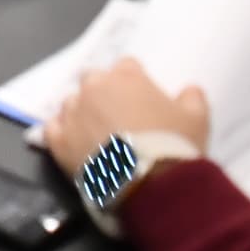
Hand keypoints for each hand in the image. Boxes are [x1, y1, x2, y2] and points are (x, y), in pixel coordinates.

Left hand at [37, 57, 209, 171]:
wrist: (151, 184)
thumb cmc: (173, 145)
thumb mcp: (197, 118)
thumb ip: (192, 98)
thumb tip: (190, 90)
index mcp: (126, 77)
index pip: (127, 67)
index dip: (134, 82)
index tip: (141, 99)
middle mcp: (94, 88)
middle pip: (93, 80)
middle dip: (103, 93)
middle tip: (117, 116)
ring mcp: (73, 113)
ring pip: (71, 104)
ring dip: (81, 113)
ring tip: (96, 134)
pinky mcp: (58, 140)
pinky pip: (52, 129)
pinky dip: (61, 133)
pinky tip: (73, 143)